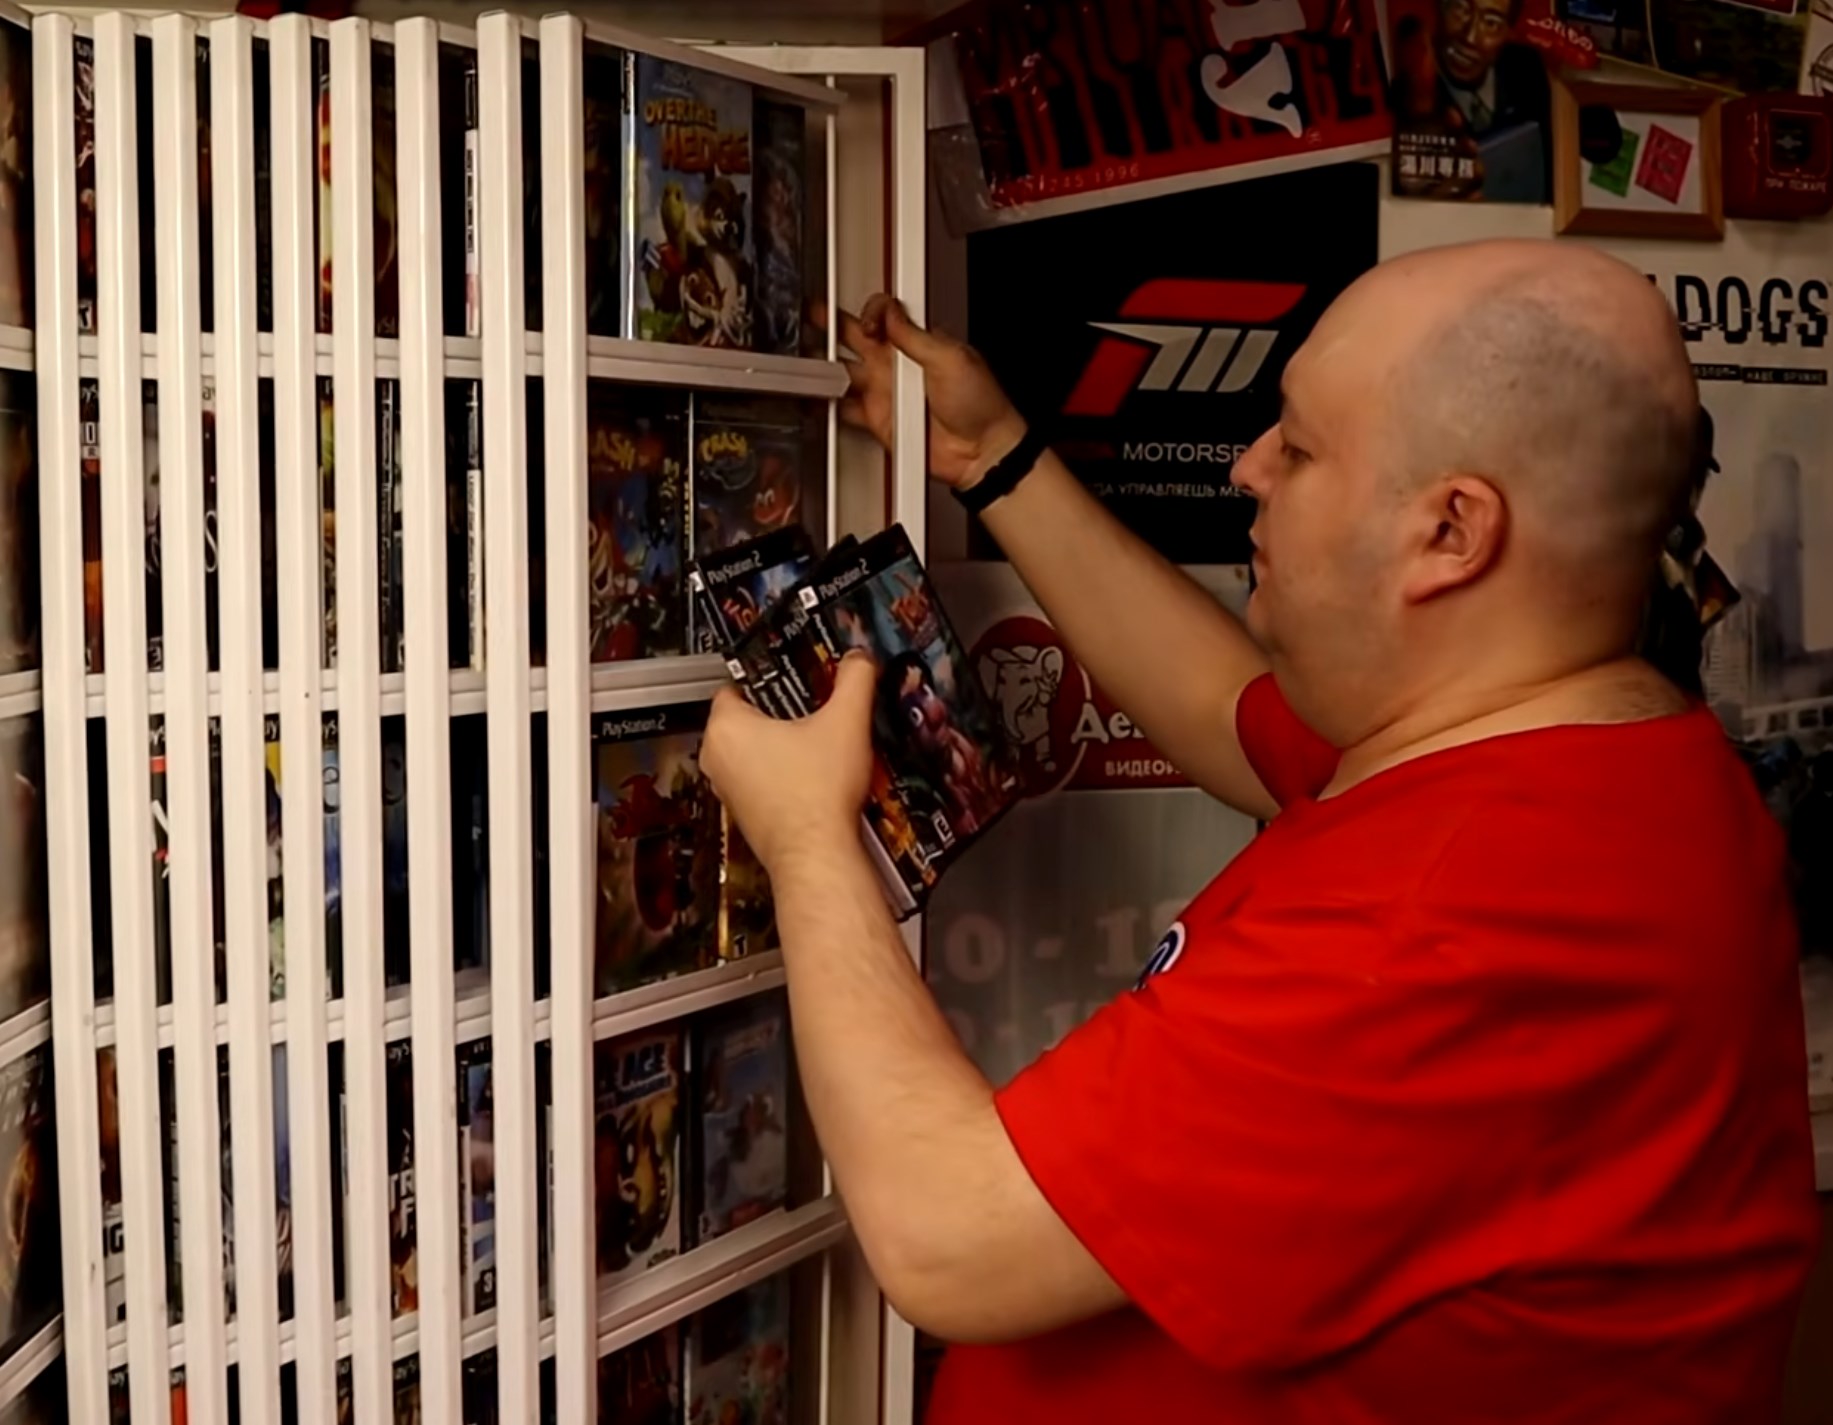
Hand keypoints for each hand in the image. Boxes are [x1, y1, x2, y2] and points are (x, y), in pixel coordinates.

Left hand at [701, 653, 877, 877]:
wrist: (817, 856)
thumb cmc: (819, 791)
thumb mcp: (847, 722)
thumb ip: (854, 680)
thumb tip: (860, 657)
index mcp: (725, 727)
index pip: (736, 685)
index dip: (768, 679)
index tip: (794, 679)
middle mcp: (715, 757)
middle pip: (745, 718)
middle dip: (777, 712)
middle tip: (813, 708)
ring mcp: (726, 789)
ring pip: (752, 751)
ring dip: (779, 745)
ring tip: (817, 741)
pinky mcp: (742, 814)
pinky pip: (758, 779)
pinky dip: (780, 773)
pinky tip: (812, 775)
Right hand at [822, 295, 1027, 489]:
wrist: (981, 450)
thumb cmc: (980, 404)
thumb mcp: (951, 358)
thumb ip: (914, 335)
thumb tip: (890, 313)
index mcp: (917, 342)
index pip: (883, 315)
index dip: (870, 312)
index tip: (868, 321)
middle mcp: (897, 365)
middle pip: (856, 337)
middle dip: (832, 324)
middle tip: (813, 314)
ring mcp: (885, 393)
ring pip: (844, 371)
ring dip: (825, 365)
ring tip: (808, 360)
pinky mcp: (877, 420)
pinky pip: (845, 409)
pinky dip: (829, 403)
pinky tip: (818, 396)